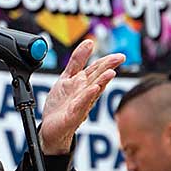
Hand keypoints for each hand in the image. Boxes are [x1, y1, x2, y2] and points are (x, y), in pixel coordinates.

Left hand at [39, 40, 124, 154]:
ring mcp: (80, 105)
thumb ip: (77, 61)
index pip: (97, 70)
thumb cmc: (62, 105)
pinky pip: (81, 105)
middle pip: (97, 78)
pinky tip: (93, 89)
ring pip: (93, 91)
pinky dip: (87, 97)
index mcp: (84, 83)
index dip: (107, 61)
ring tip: (110, 73)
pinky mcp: (73, 116)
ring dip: (102, 82)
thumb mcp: (67, 77)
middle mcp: (85, 94)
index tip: (120, 55)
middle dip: (108, 68)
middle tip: (120, 58)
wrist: (51, 128)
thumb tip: (89, 42)